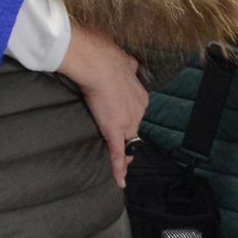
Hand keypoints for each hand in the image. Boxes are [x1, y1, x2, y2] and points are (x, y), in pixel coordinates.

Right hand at [57, 24, 147, 188]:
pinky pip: (117, 154)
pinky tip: (120, 181)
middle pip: (134, 130)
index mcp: (140, 95)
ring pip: (128, 144)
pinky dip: (119, 168)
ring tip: (121, 167)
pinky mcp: (114, 132)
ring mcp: (127, 123)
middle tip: (124, 148)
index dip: (130, 120)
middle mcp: (138, 111)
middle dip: (129, 138)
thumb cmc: (105, 56)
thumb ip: (126, 66)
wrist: (98, 62)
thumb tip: (128, 63)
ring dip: (125, 155)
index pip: (136, 112)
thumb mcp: (123, 59)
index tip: (125, 123)